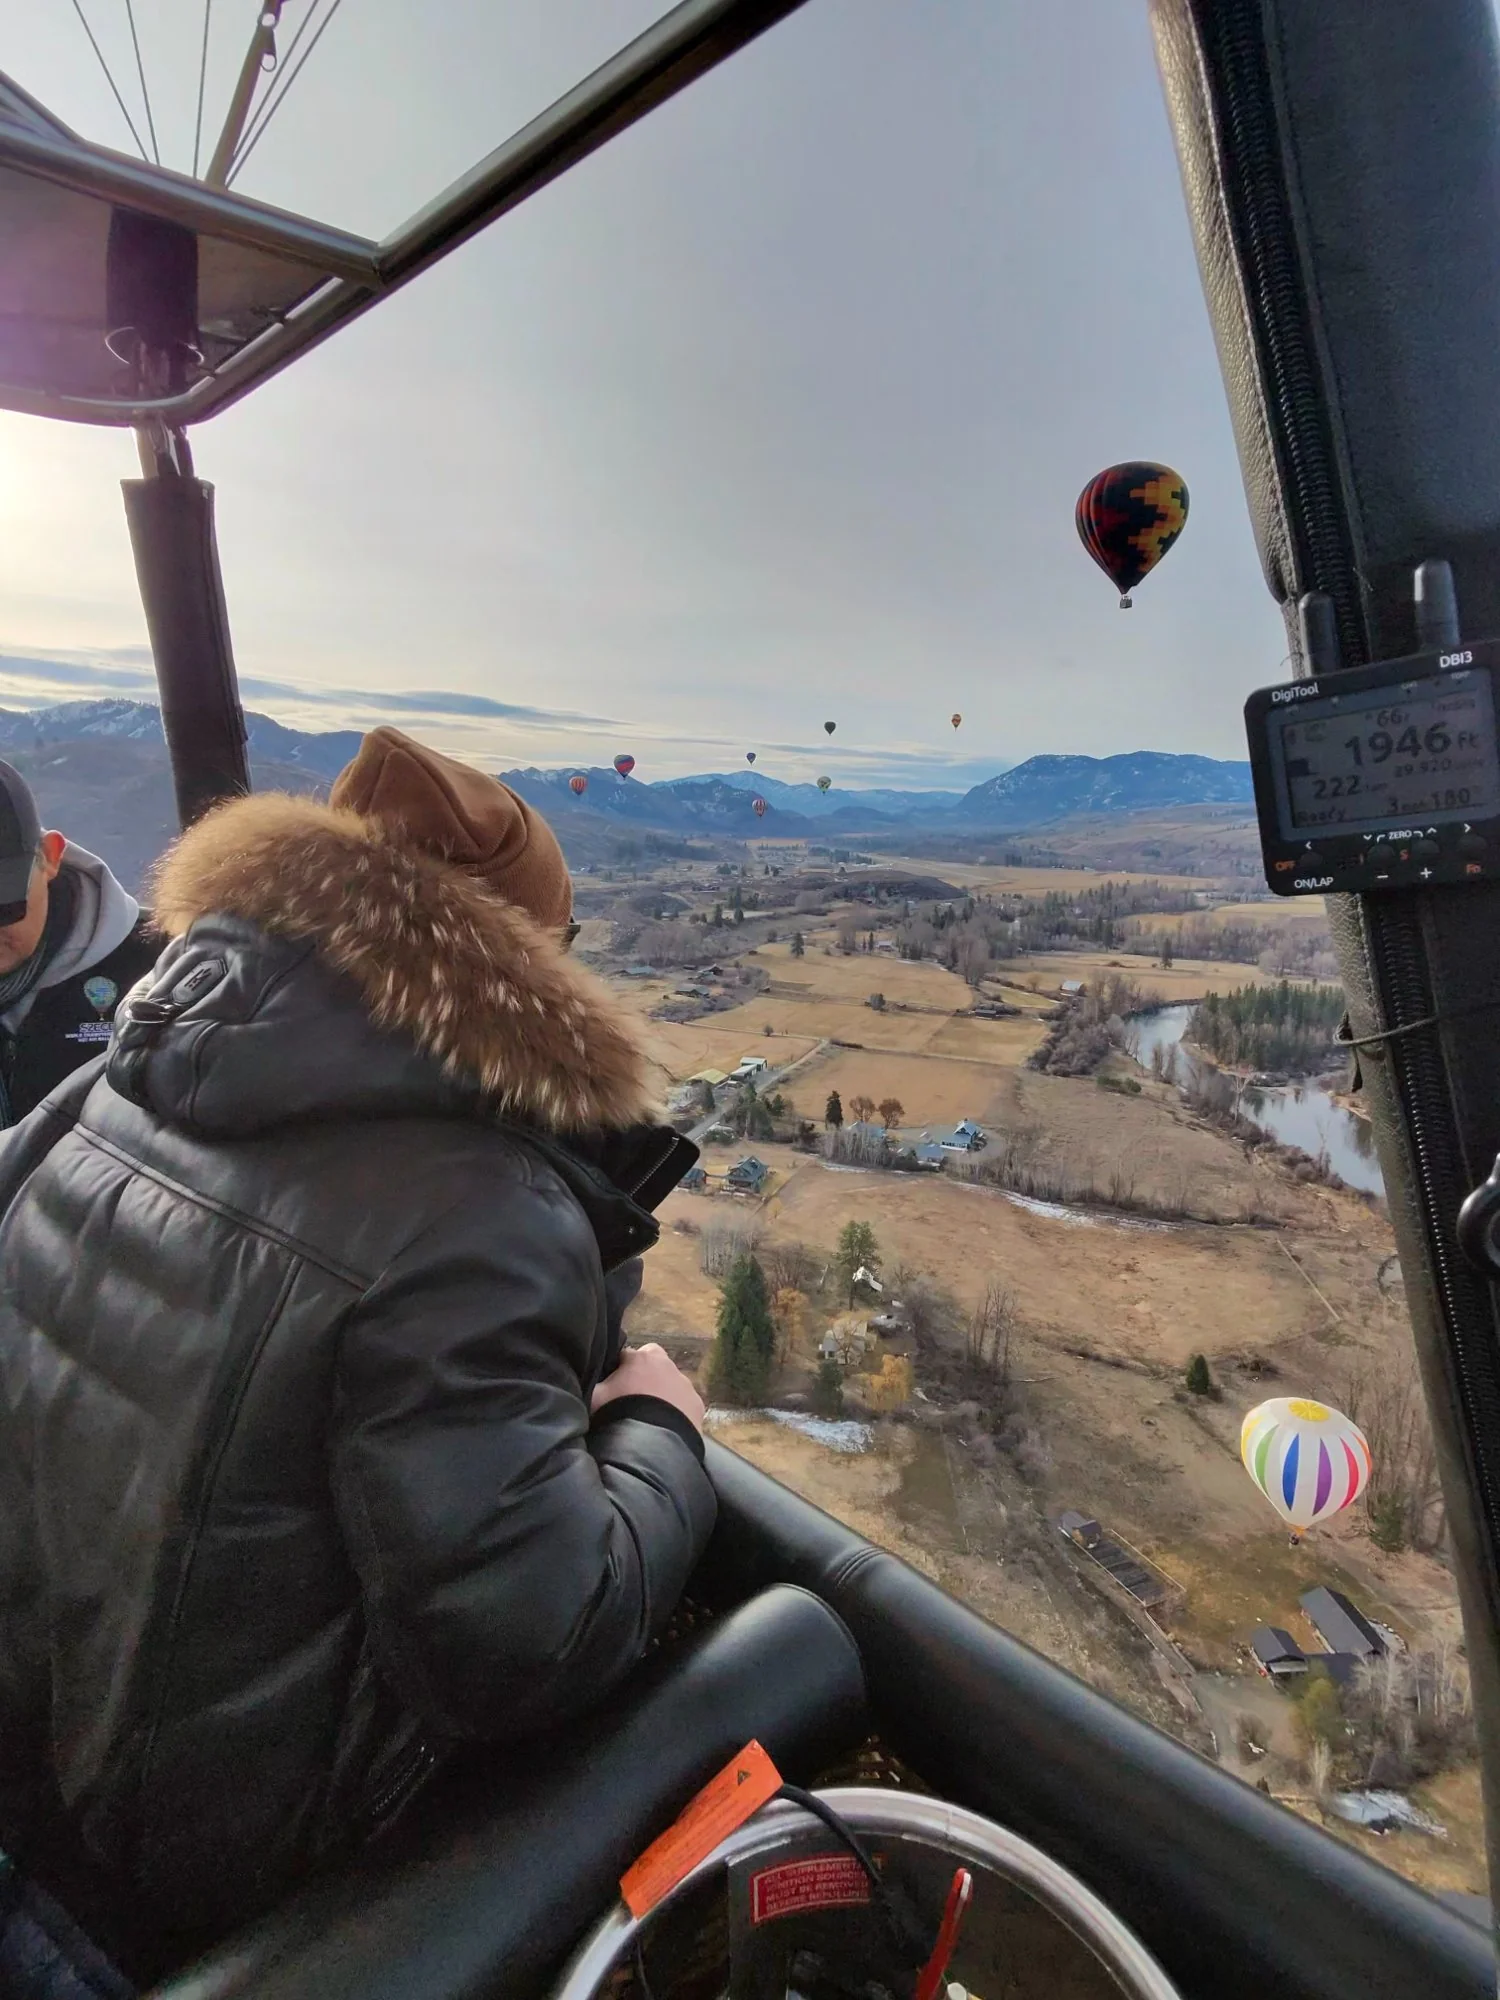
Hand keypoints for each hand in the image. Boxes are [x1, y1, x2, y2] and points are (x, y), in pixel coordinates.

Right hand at [591, 1342, 705, 1432]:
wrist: (652, 1444)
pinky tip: (666, 1426)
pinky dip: (677, 1409)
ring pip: (671, 1381)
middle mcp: (665, 1364)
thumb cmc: (618, 1415)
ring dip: (662, 1392)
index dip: (617, 1369)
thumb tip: (590, 1381)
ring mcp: (684, 1384)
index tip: (611, 1386)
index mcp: (638, 1358)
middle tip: (633, 1395)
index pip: (624, 1355)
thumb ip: (593, 1384)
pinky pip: (685, 1402)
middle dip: (644, 1372)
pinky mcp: (697, 1404)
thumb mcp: (594, 1398)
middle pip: (652, 1360)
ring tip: (650, 1416)